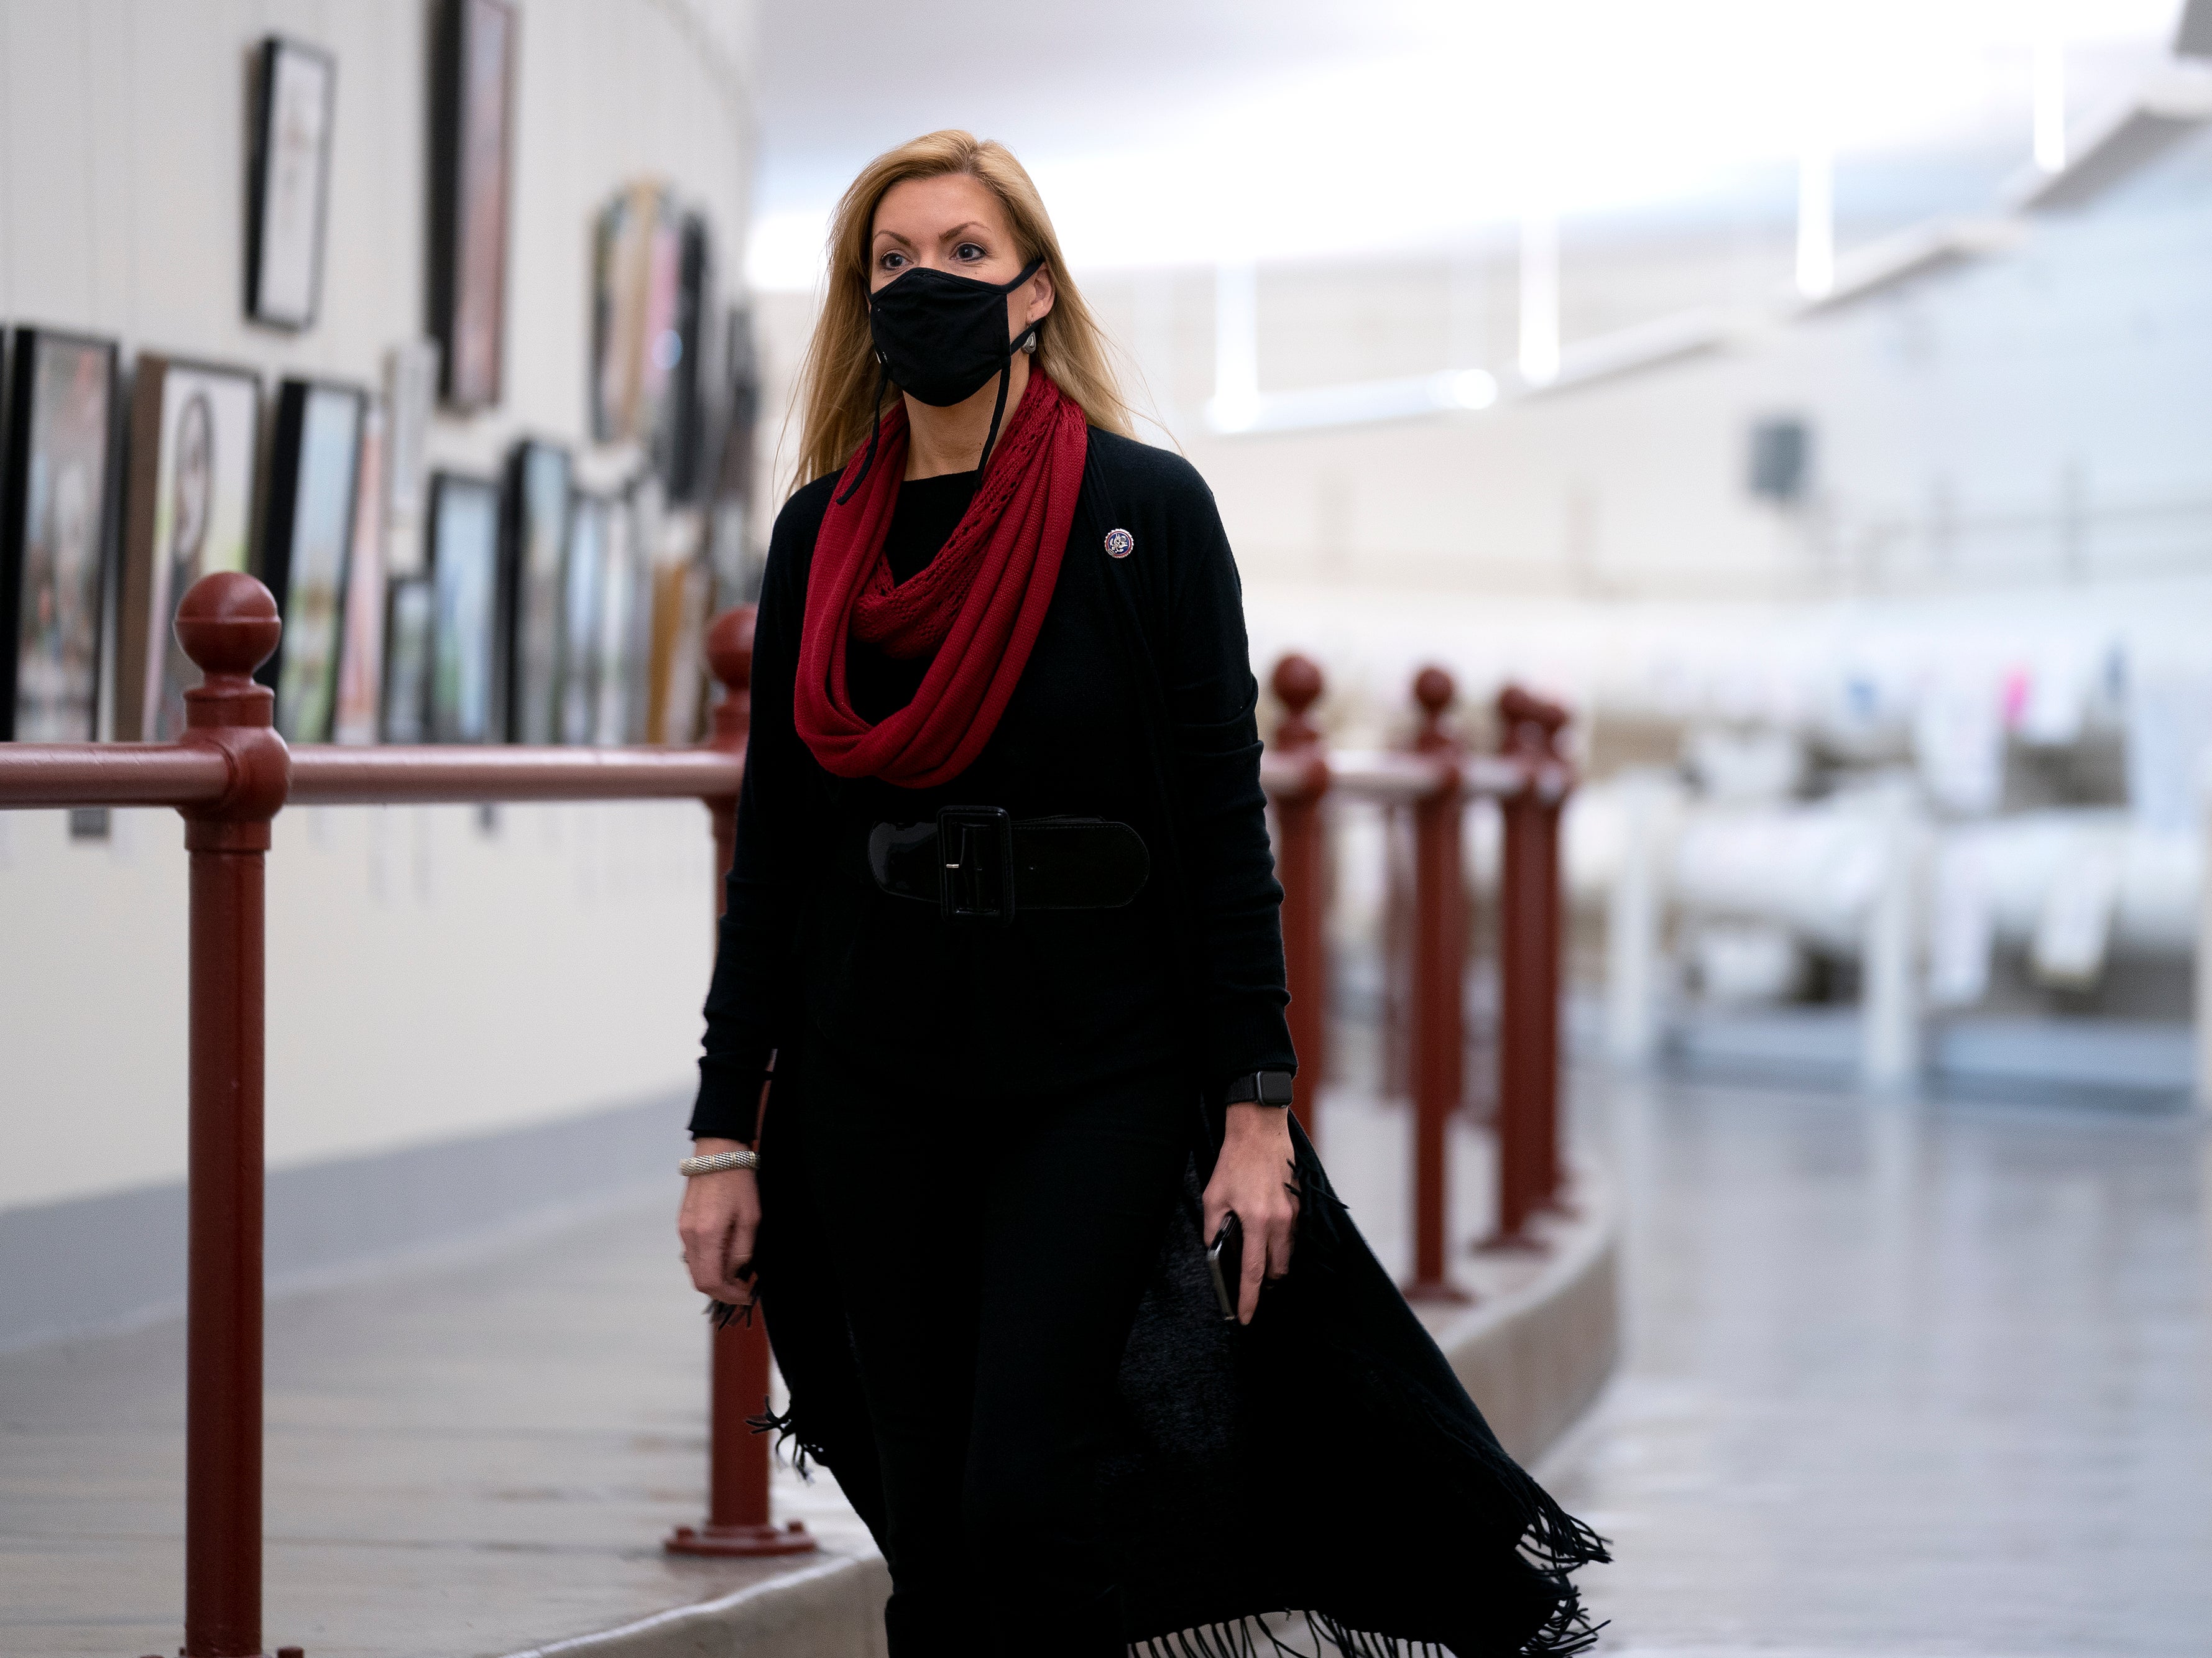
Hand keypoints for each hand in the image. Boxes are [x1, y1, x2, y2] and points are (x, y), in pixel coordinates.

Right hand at [678, 1137, 760, 1309]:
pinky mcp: (683, 1224)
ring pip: (695, 1268)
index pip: (710, 1282)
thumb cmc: (738, 1182)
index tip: (746, 1295)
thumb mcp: (751, 1218)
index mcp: (706, 1235)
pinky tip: (726, 1255)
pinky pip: (693, 1253)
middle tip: (744, 1287)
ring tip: (738, 1272)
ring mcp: (683, 1230)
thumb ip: (742, 1251)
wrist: (718, 1153)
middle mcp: (689, 1236)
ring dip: (715, 1277)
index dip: (729, 1295)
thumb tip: (738, 1275)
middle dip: (722, 1290)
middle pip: (699, 1280)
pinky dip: (708, 1262)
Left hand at [1201, 1103, 1300, 1324]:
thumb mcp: (1214, 1195)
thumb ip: (1214, 1227)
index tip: (1246, 1317)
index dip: (1249, 1298)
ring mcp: (1294, 1213)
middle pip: (1277, 1269)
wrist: (1260, 1131)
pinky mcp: (1301, 1205)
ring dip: (1274, 1263)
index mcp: (1256, 1221)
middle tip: (1250, 1284)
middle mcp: (1280, 1221)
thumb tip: (1215, 1249)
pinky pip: (1293, 1236)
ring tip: (1258, 1258)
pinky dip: (1281, 1243)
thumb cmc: (1235, 1161)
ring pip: (1287, 1255)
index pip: (1253, 1272)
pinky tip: (1268, 1235)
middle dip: (1265, 1282)